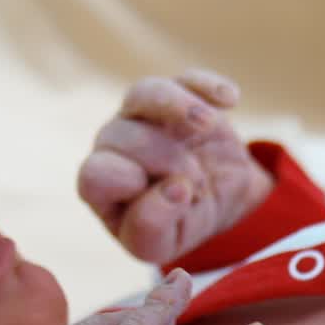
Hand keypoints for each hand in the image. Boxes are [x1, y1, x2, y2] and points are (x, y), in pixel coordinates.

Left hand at [77, 70, 275, 263]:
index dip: (129, 182)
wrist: (215, 199)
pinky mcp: (180, 93)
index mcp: (102, 185)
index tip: (173, 195)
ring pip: (146, 94)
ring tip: (208, 124)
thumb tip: (175, 190)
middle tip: (198, 186)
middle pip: (123, 138)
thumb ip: (152, 228)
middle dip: (168, 162)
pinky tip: (229, 100)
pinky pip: (187, 79)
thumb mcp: (161, 245)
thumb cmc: (179, 224)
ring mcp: (144, 114)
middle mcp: (114, 143)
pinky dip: (208, 86)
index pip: (95, 176)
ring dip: (178, 108)